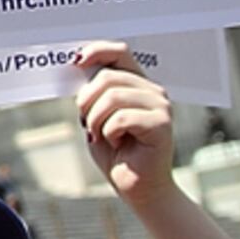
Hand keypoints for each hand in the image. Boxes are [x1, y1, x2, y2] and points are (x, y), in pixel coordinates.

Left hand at [72, 42, 174, 203]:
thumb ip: (93, 93)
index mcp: (138, 84)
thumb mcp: (96, 116)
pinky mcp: (162, 124)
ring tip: (102, 136)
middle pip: (108, 77)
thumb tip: (77, 66)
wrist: (136, 187)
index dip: (97, 51)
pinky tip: (117, 144)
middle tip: (88, 124)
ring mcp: (161, 106)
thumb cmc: (116, 152)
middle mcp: (153, 90)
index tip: (76, 61)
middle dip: (86, 102)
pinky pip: (121, 118)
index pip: (120, 52)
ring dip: (95, 120)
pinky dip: (108, 133)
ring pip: (112, 97)